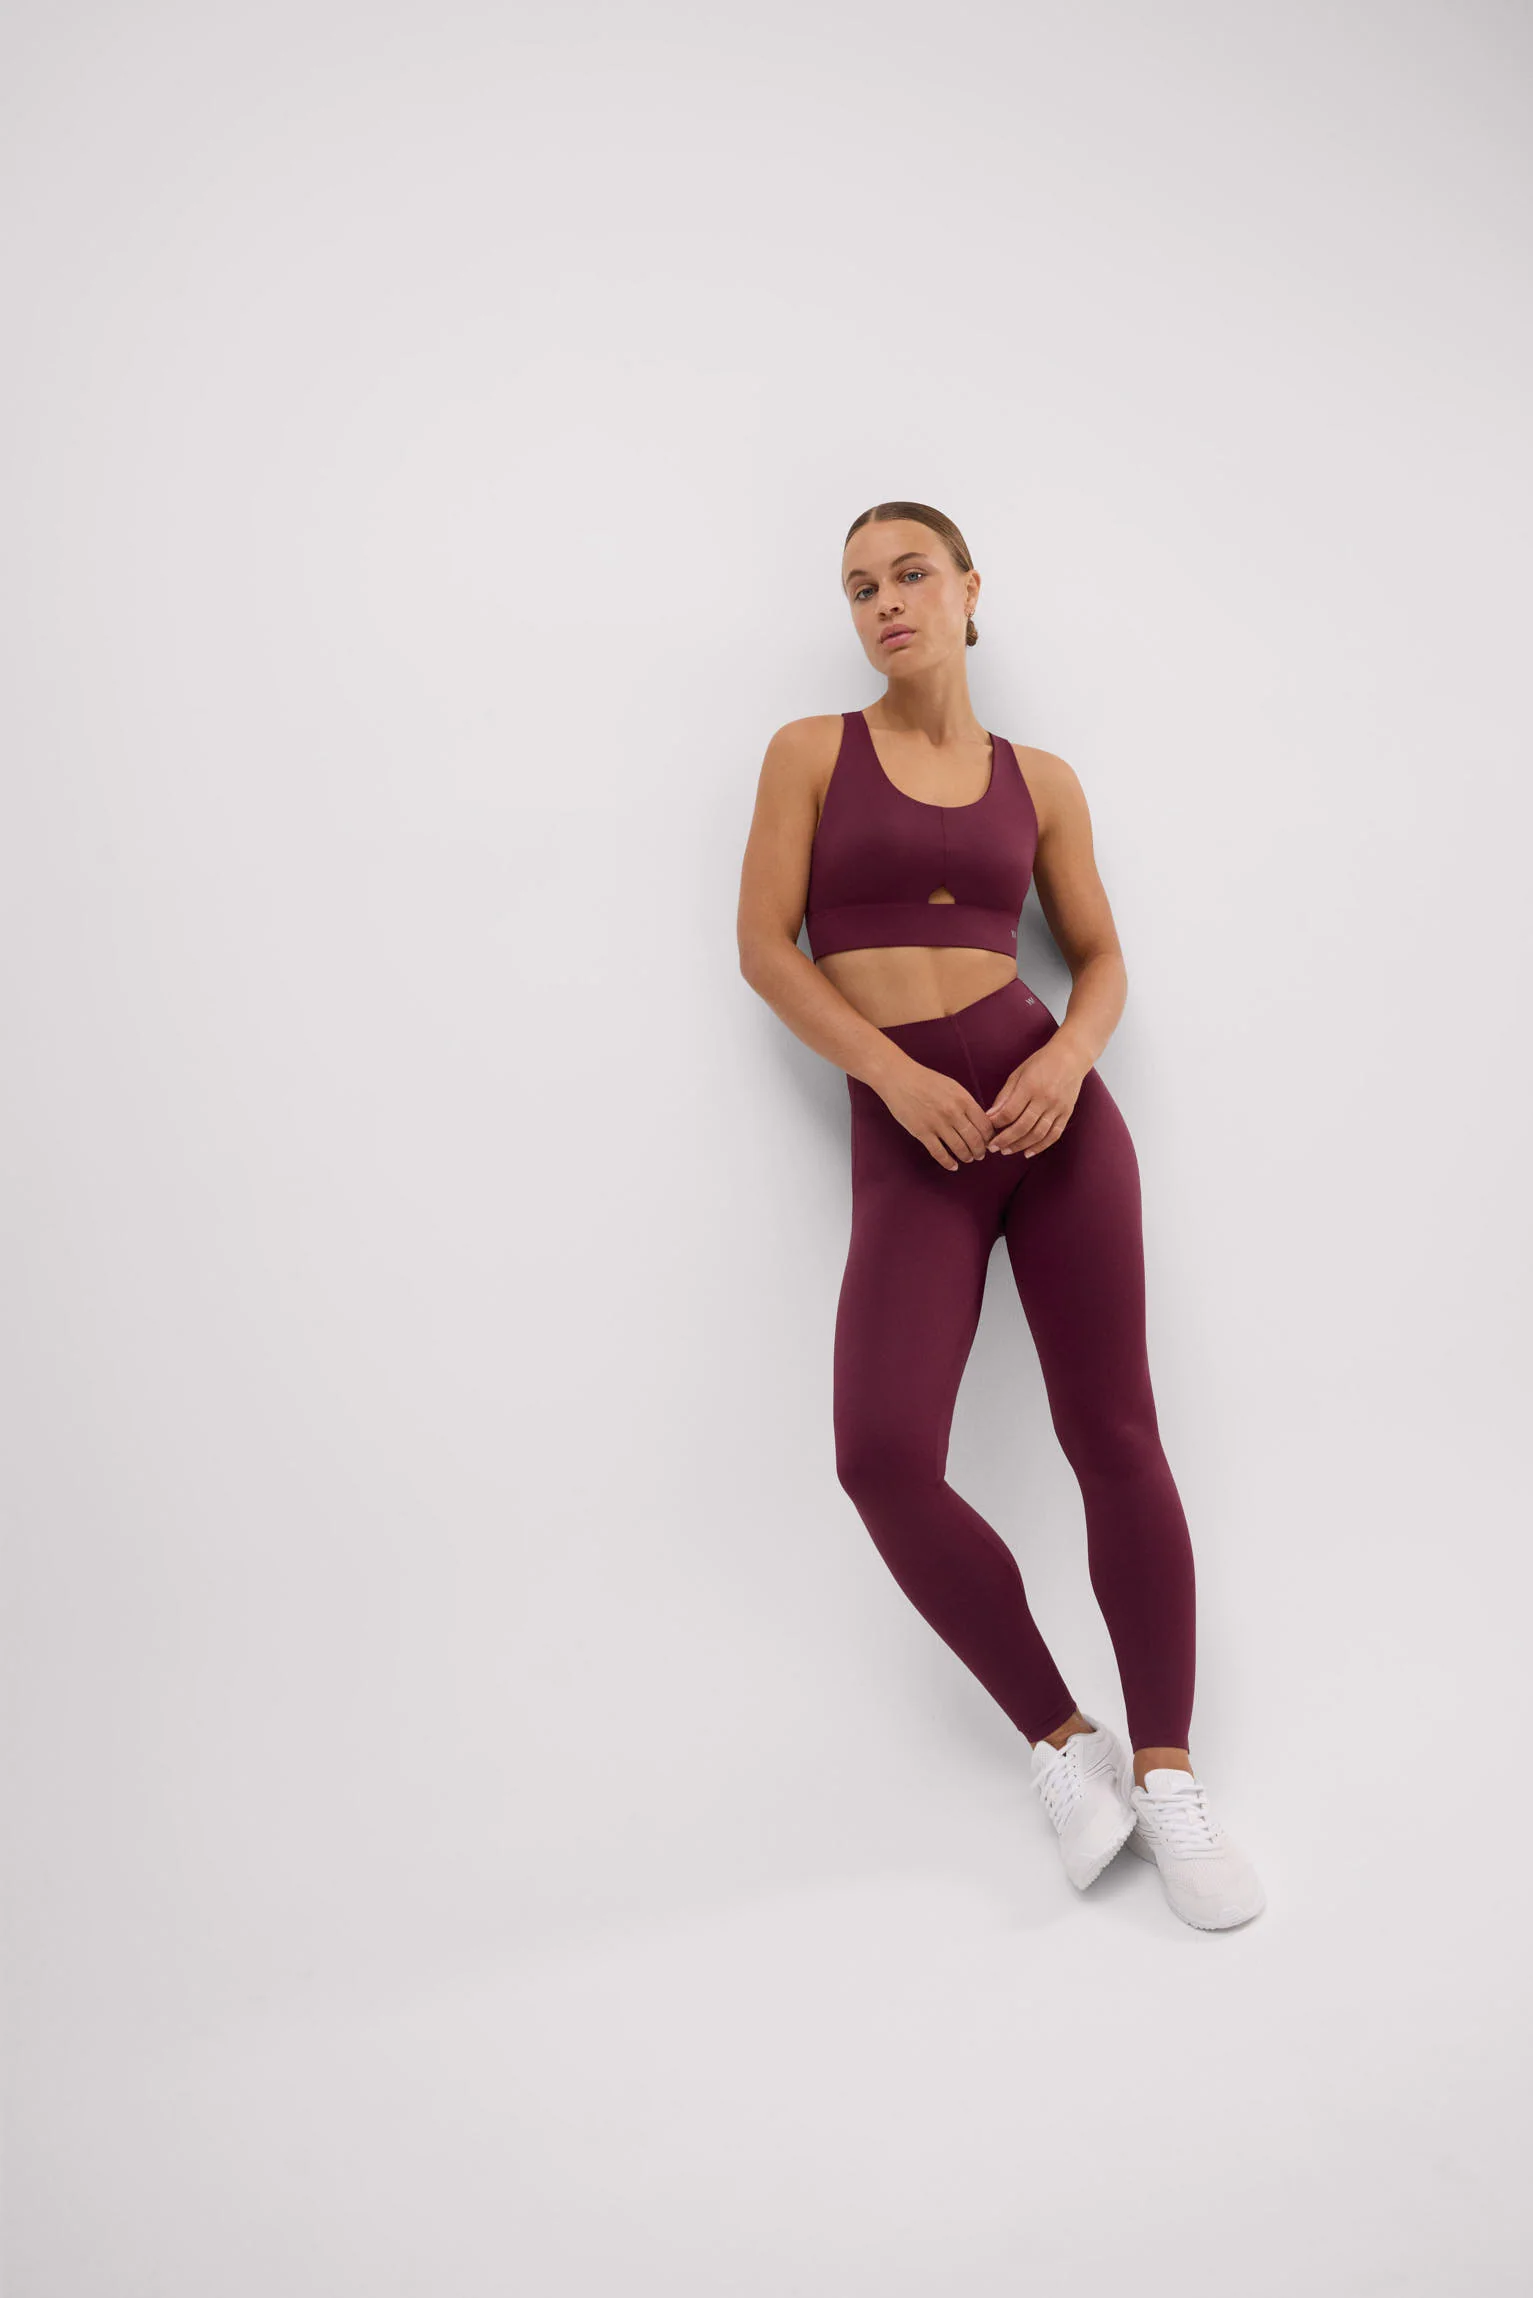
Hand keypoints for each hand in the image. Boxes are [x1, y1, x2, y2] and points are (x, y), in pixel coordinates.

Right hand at [878, 1058, 996, 1171]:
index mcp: (963, 1100)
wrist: (899, 1078)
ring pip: (959, 1148)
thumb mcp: (952, 1087)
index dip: (989, 1137)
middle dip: (980, 1151)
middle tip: (980, 1155)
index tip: (989, 1142)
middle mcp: (953, 1113)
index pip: (985, 1125)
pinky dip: (948, 1163)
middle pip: (975, 1139)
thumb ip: (966, 1103)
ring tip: (968, 1159)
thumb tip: (978, 1122)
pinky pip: (939, 1153)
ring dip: (967, 1157)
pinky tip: (953, 1166)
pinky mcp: (922, 1132)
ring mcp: (937, 1124)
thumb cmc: (925, 1080)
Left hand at [983, 1036, 1088, 1156]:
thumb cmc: (1040, 1063)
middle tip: (993, 1147)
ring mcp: (1058, 1107)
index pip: (1009, 1112)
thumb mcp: (1018, 1073)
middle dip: (1005, 1140)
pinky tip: (1028, 1152)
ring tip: (1007, 1151)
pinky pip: (1054, 1134)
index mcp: (1030, 1086)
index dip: (996, 1123)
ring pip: (1038, 1134)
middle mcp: (1045, 1098)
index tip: (987, 1129)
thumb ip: (1005, 1095)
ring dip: (1020, 1145)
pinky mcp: (1067, 1113)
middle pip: (1022, 1126)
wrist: (1071, 1057)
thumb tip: (990, 1116)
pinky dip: (1040, 1146)